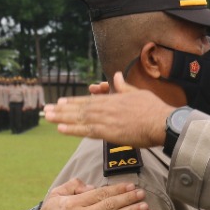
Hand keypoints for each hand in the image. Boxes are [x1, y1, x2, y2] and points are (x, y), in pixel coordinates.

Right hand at [15, 178, 146, 209]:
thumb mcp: (54, 196)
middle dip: (128, 198)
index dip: (117, 189)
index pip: (100, 194)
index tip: (130, 185)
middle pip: (109, 205)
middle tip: (142, 193)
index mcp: (73, 203)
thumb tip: (91, 186)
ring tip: (143, 206)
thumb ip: (72, 185)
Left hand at [43, 71, 171, 146]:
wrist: (162, 122)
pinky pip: (86, 130)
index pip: (89, 100)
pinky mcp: (109, 132)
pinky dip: (72, 128)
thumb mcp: (138, 92)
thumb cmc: (154, 109)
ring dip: (62, 117)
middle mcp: (106, 108)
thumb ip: (124, 87)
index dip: (73, 101)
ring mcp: (106, 120)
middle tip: (47, 110)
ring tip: (48, 116)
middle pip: (80, 108)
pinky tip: (60, 128)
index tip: (61, 101)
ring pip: (79, 118)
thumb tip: (117, 76)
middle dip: (62, 109)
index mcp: (113, 99)